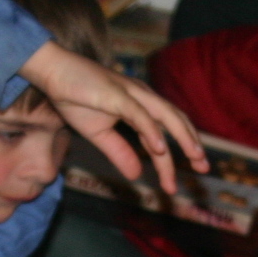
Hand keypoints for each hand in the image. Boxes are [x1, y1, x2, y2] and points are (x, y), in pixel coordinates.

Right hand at [19, 41, 208, 192]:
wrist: (54, 73)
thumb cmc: (75, 98)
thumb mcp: (98, 134)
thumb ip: (119, 153)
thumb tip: (137, 176)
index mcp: (140, 107)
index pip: (163, 134)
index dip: (173, 158)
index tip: (178, 183)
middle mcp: (142, 98)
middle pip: (174, 122)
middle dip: (191, 144)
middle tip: (204, 168)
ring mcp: (131, 94)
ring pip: (165, 115)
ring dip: (182, 136)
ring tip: (194, 156)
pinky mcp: (116, 94)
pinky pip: (139, 114)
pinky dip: (151, 131)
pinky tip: (160, 148)